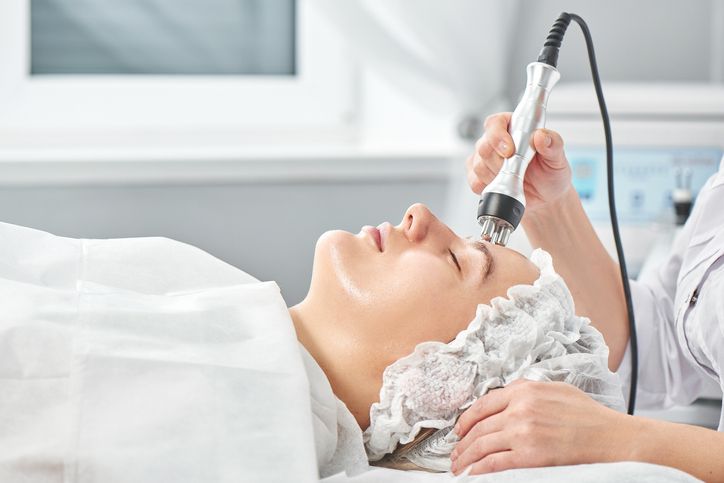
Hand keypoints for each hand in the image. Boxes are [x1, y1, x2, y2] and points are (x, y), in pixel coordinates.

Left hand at [449, 379, 634, 474]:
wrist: (610, 437)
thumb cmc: (587, 415)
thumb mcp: (555, 389)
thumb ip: (527, 391)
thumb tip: (506, 398)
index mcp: (525, 391)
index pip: (483, 404)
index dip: (466, 419)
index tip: (460, 430)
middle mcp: (520, 409)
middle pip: (479, 426)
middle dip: (462, 442)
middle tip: (455, 453)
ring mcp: (523, 432)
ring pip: (482, 445)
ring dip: (466, 458)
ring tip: (459, 466)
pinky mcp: (530, 456)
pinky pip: (495, 463)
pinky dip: (480, 470)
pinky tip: (473, 475)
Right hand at [465, 113, 572, 215]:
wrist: (545, 196)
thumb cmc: (550, 173)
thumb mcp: (558, 158)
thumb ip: (552, 144)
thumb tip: (540, 135)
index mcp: (514, 128)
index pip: (495, 123)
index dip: (498, 136)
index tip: (509, 151)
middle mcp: (496, 141)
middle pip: (483, 146)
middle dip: (500, 162)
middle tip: (517, 170)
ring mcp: (484, 159)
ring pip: (479, 165)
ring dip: (497, 176)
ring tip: (515, 179)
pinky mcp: (478, 177)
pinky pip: (475, 182)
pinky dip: (489, 187)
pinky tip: (504, 186)